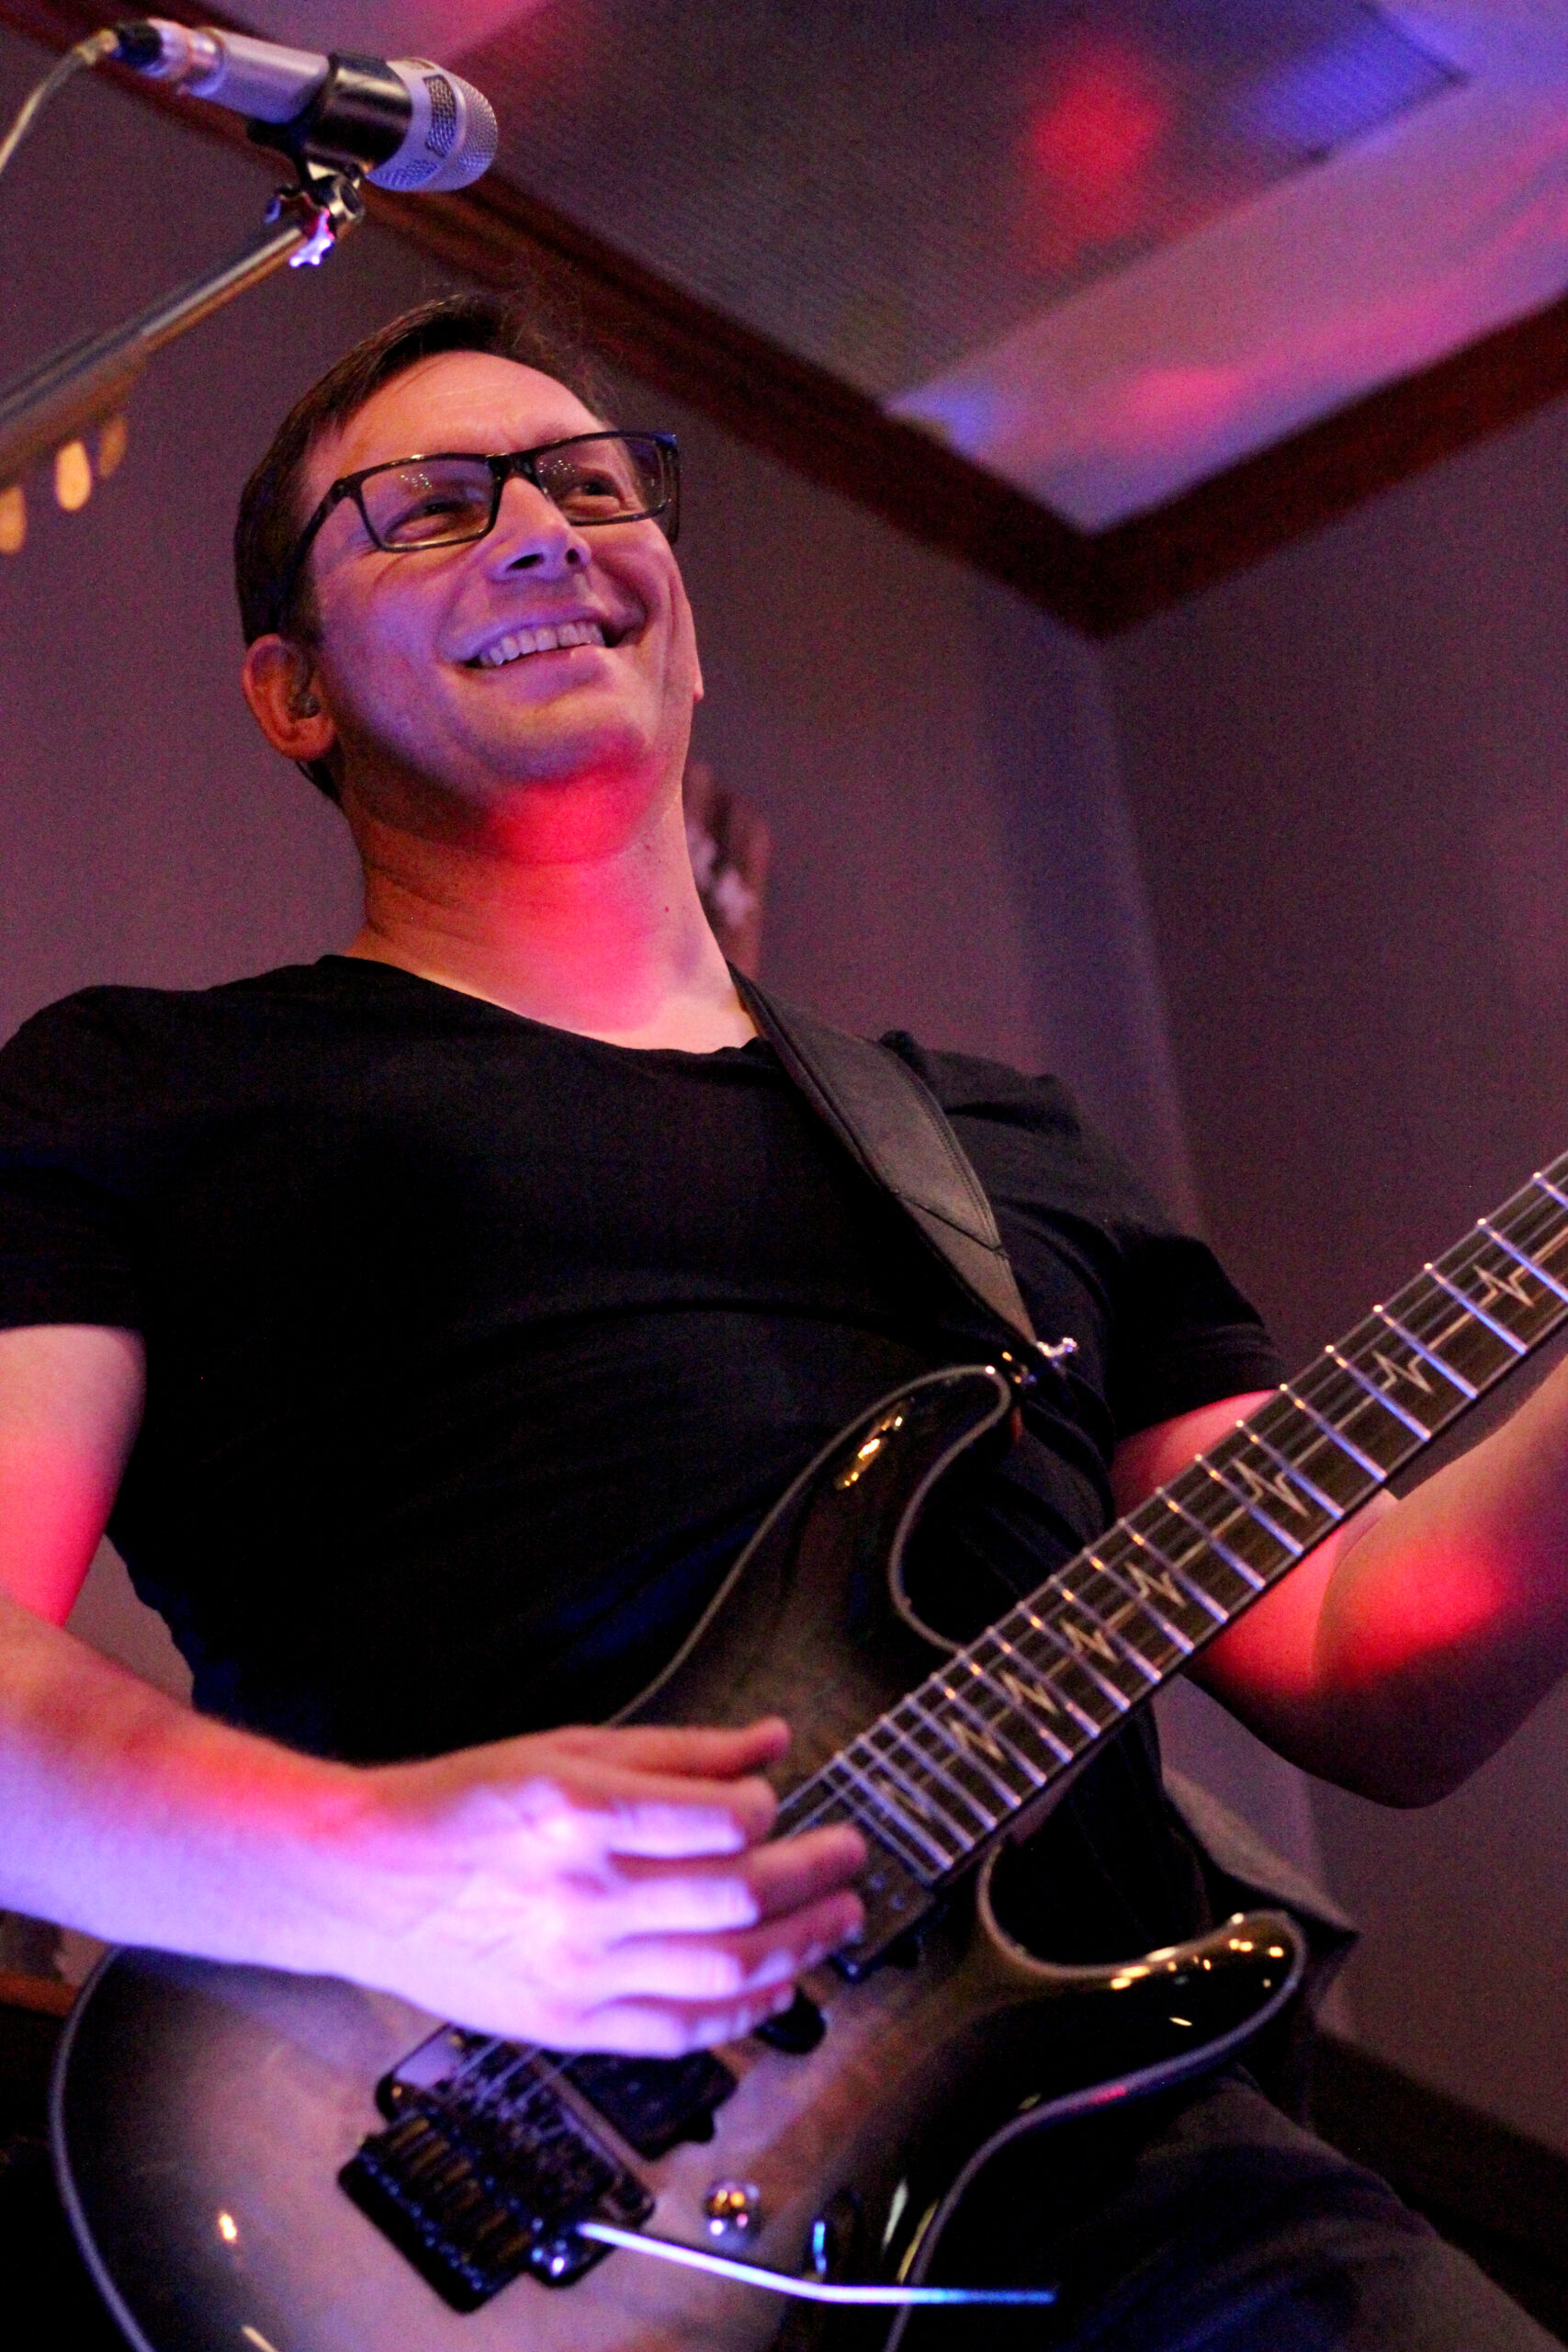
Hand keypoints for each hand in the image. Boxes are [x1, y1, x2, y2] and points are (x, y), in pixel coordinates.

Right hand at [335, 1717, 863, 2053]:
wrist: (364, 1879)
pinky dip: (743, 2012)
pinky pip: (680, 2031)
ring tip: (839, 1920)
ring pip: (723, 1969)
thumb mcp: (567, 1747)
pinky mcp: (569, 2024)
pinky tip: (778, 1985)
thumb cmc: (461, 1805)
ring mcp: (578, 1968)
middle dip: (813, 1876)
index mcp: (583, 1813)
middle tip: (850, 1856)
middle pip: (737, 1896)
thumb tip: (769, 1740)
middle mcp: (585, 1896)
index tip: (776, 1800)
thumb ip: (678, 1750)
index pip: (721, 1820)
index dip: (769, 1809)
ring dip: (799, 1945)